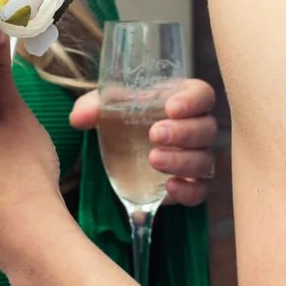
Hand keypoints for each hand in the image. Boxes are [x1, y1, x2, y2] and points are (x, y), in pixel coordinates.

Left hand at [69, 73, 218, 206]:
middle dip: (183, 132)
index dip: (193, 100)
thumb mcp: (106, 107)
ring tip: (154, 160)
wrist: (121, 149)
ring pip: (204, 160)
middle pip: (206, 129)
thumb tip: (78, 118)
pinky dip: (188, 191)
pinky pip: (199, 191)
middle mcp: (195, 128)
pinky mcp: (190, 185)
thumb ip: (93, 107)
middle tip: (155, 134)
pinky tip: (169, 188)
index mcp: (182, 100)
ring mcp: (195, 158)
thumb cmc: (122, 117)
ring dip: (182, 161)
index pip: (202, 94)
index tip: (171, 107)